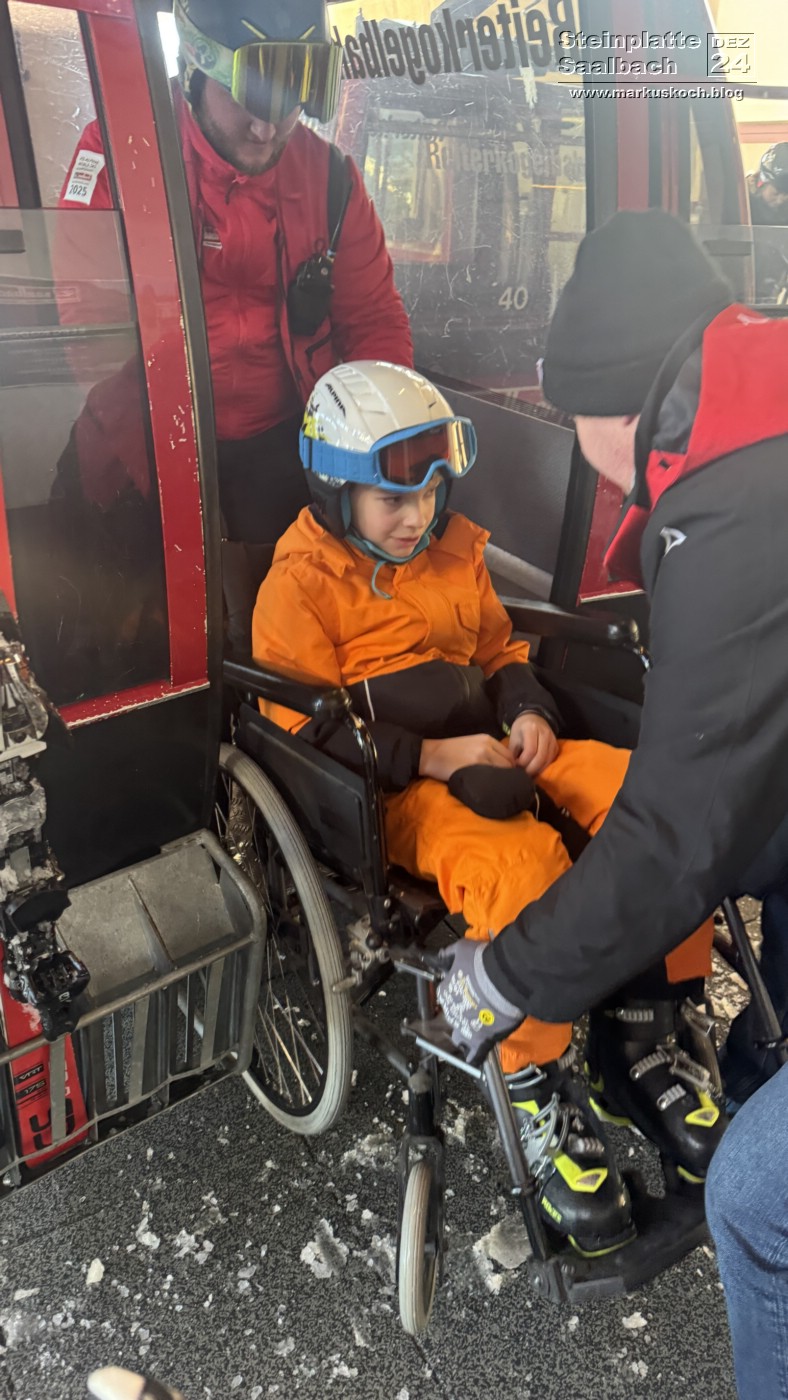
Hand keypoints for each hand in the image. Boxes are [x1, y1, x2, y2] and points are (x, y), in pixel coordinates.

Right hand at [419, 733, 513, 782]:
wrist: (431, 754)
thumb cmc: (449, 751)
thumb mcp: (471, 744)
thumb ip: (487, 750)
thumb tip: (503, 766)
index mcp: (487, 739)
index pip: (509, 754)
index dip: (510, 767)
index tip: (505, 776)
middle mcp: (487, 745)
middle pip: (509, 763)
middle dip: (509, 774)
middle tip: (503, 784)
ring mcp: (481, 756)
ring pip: (503, 770)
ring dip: (502, 779)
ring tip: (497, 787)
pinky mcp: (475, 767)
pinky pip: (492, 777)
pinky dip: (494, 783)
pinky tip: (489, 788)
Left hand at [435, 938, 524, 1064]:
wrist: (504, 978)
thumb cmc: (483, 962)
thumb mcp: (462, 949)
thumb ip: (449, 953)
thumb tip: (439, 955)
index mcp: (445, 991)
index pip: (447, 994)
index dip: (458, 992)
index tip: (468, 989)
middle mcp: (451, 1012)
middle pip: (454, 1014)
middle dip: (464, 1011)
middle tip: (479, 1005)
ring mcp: (464, 1028)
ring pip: (460, 1035)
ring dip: (468, 1031)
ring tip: (480, 1027)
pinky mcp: (480, 1040)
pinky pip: (474, 1053)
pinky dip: (474, 1055)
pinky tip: (474, 1057)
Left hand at [509, 713, 558, 776]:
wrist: (534, 719)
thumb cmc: (521, 729)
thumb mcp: (513, 738)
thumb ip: (513, 753)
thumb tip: (513, 769)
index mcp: (531, 729)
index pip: (530, 750)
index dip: (523, 761)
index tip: (517, 766)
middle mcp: (544, 733)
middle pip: (541, 756)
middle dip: (531, 768)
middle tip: (523, 774)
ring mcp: (552, 739)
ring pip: (548, 759)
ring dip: (538, 769)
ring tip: (529, 773)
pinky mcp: (556, 746)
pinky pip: (551, 759)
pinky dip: (544, 767)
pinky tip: (536, 769)